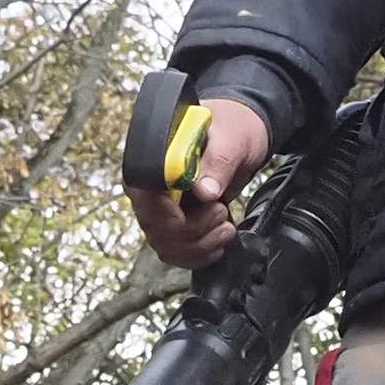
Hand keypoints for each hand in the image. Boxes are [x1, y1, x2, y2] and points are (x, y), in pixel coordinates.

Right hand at [130, 95, 269, 268]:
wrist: (240, 137)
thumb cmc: (232, 129)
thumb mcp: (231, 138)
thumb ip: (218, 162)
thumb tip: (204, 191)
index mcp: (152, 161)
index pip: (145, 199)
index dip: (172, 214)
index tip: (207, 205)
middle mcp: (148, 189)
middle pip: (156, 230)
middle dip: (194, 231)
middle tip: (221, 211)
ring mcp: (159, 210)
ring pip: (166, 247)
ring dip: (201, 245)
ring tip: (225, 227)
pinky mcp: (174, 226)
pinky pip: (176, 254)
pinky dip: (200, 255)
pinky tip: (217, 242)